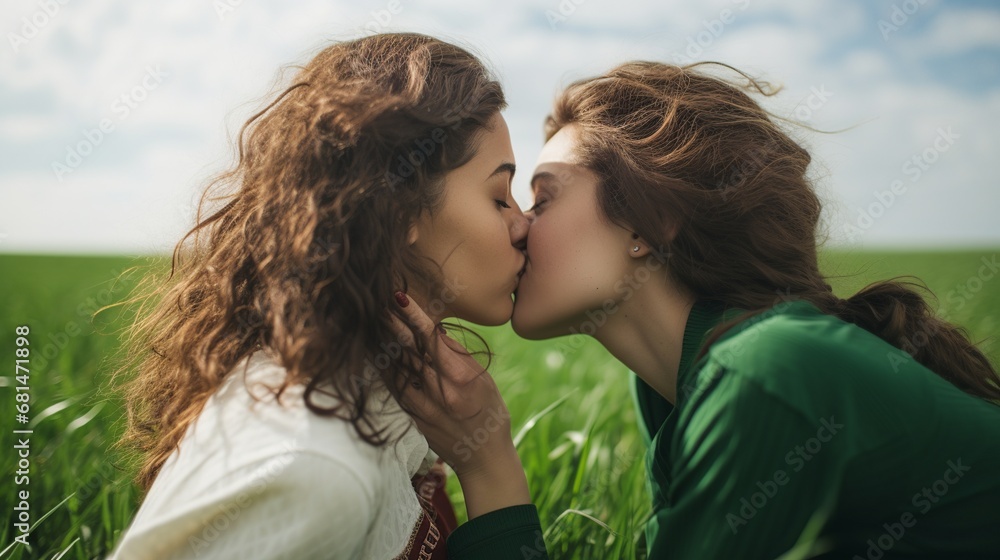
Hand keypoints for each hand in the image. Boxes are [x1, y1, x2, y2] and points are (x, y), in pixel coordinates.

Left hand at [390, 291, 530, 517]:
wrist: (484, 459)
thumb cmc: (490, 414)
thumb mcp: (484, 381)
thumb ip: (459, 357)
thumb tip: (435, 331)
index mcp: (461, 378)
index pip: (432, 340)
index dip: (413, 317)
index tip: (399, 298)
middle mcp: (439, 391)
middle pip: (409, 351)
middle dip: (392, 325)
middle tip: (377, 303)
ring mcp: (423, 406)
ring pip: (396, 368)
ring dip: (384, 344)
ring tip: (372, 322)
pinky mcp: (413, 418)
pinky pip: (394, 388)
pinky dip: (385, 369)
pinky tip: (376, 354)